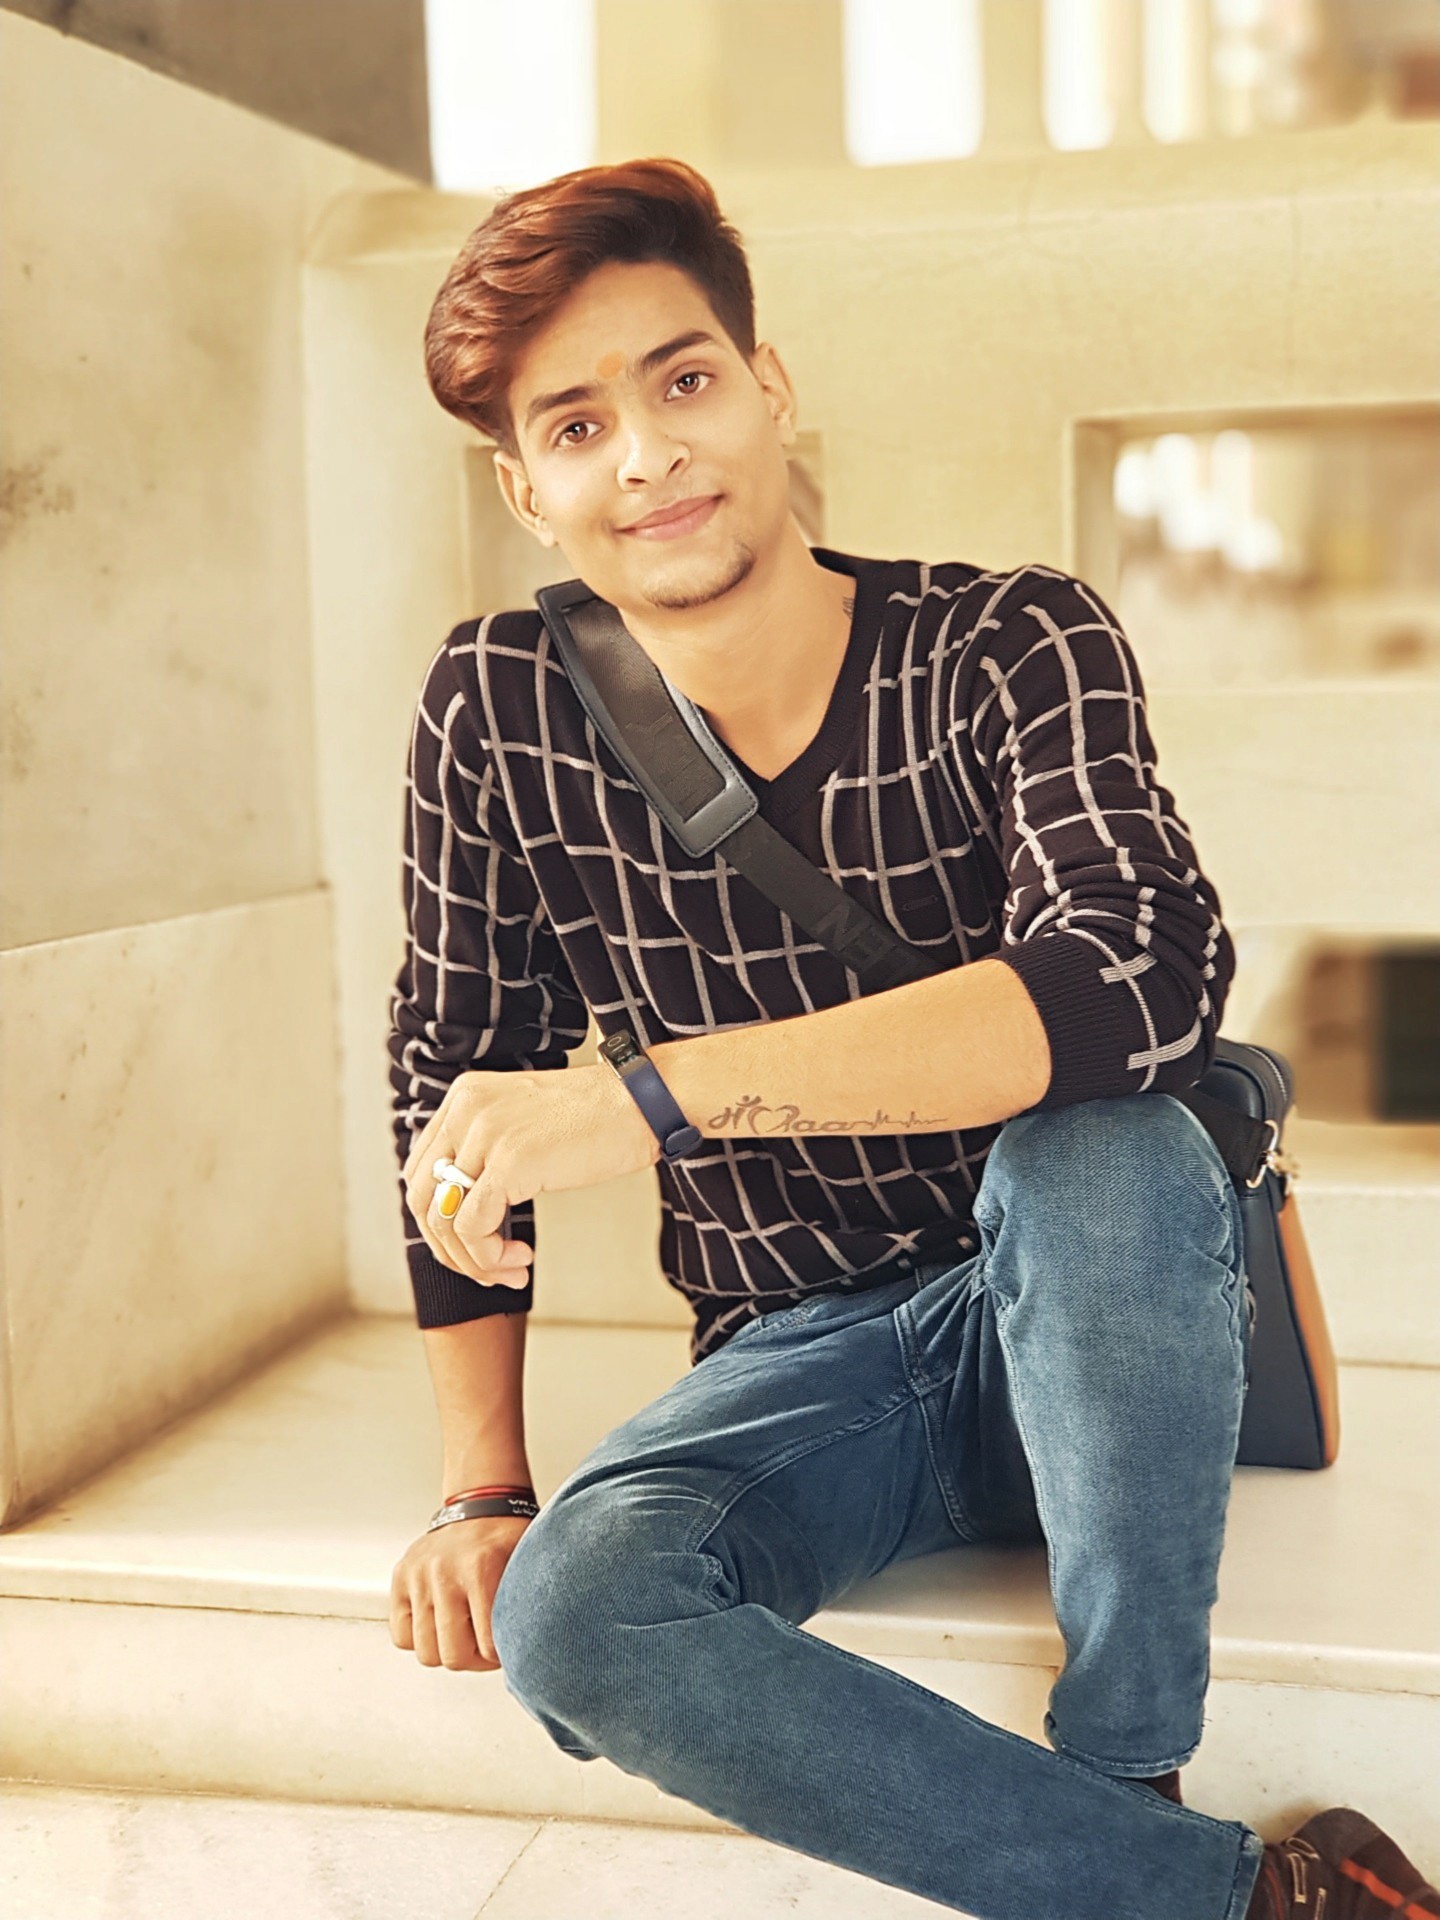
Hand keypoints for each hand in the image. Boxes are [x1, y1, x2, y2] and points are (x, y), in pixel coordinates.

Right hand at [389, 1514, 530, 1670]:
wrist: (481, 1503)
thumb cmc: (508, 1539)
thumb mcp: (529, 1565)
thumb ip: (526, 1605)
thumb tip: (532, 1650)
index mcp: (481, 1568)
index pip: (488, 1647)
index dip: (501, 1656)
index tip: (507, 1646)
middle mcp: (444, 1571)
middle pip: (452, 1656)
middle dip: (474, 1660)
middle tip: (485, 1647)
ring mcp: (418, 1575)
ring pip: (426, 1652)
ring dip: (447, 1650)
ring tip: (464, 1634)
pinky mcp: (401, 1577)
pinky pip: (402, 1636)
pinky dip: (420, 1638)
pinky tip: (440, 1623)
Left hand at [403, 1063, 660, 1287]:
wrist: (641, 1102)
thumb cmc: (597, 1119)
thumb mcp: (523, 1123)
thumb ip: (486, 1151)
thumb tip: (464, 1209)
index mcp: (464, 1097)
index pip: (421, 1170)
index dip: (439, 1217)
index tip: (473, 1243)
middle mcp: (465, 1110)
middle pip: (421, 1196)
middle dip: (448, 1246)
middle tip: (485, 1268)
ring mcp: (484, 1134)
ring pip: (444, 1218)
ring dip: (473, 1259)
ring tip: (509, 1270)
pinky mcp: (508, 1162)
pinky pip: (473, 1227)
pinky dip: (489, 1257)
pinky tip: (521, 1258)